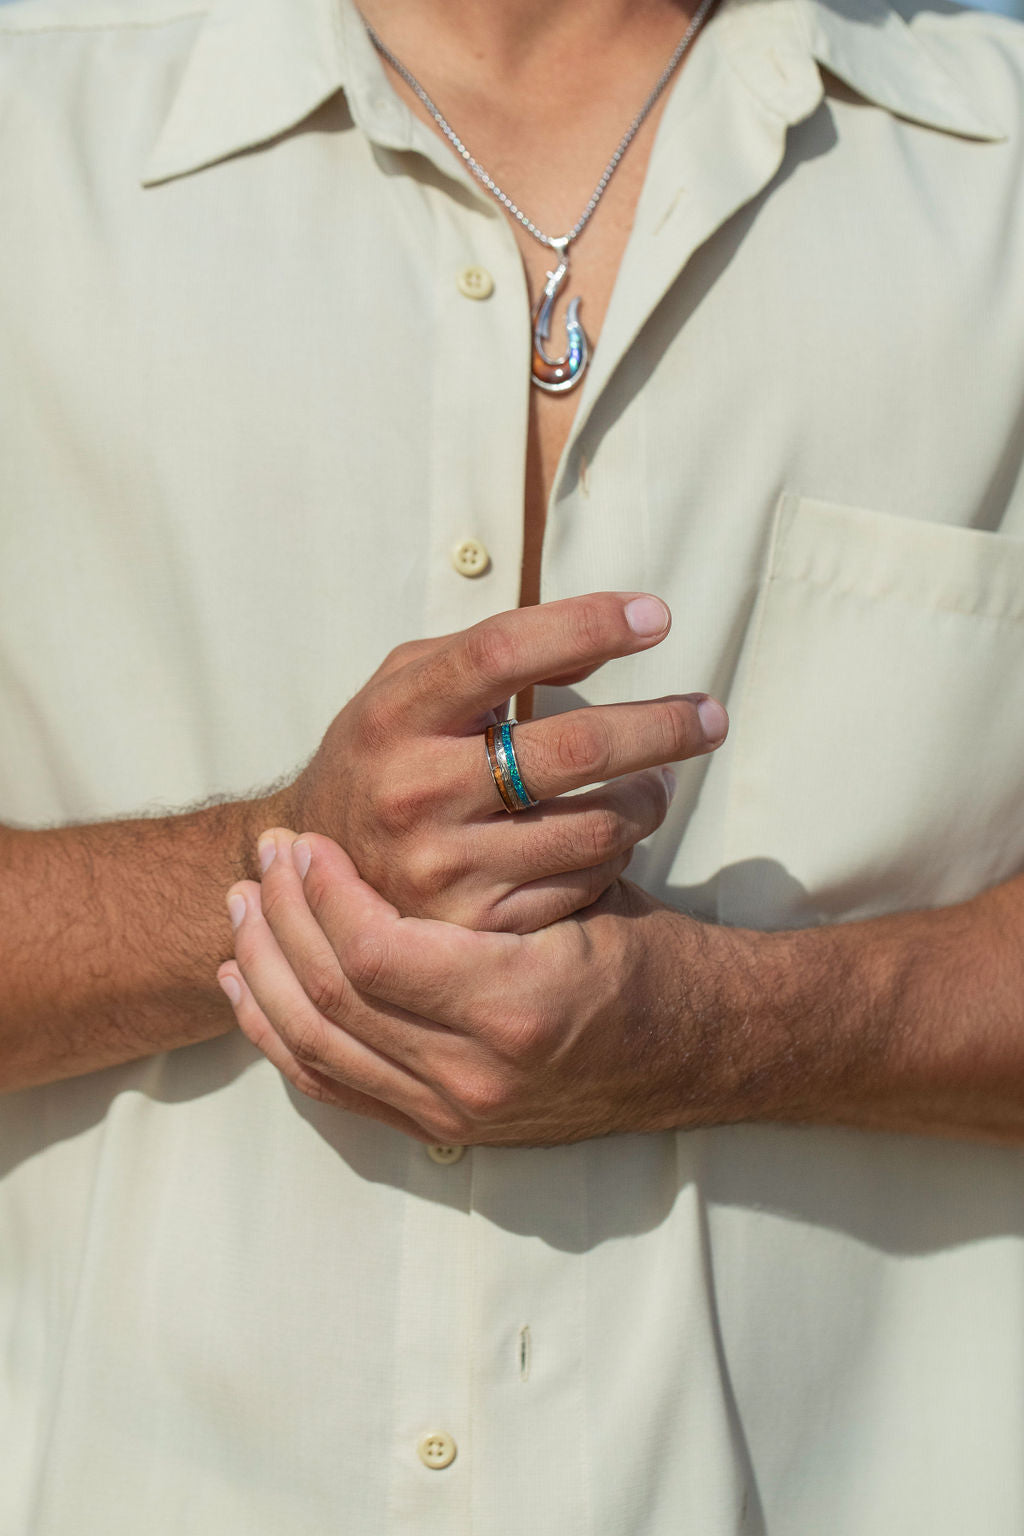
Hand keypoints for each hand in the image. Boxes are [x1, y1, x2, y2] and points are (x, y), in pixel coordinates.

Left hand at [218, 832, 767, 1145]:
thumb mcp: (586, 888)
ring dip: (267, 974)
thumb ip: (502, 853)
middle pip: (330, 1001)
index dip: (323, 894)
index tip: (305, 841)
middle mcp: (477, 1075)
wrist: (705, 1049)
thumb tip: (434, 776)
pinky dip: (280, 1035)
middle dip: (280, 923)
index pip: (372, 953)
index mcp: (517, 1004)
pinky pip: (332, 1087)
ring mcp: (456, 1112)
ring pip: (316, 1048)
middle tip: (261, 862)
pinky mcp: (445, 1128)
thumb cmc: (653, 951)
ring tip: (243, 912)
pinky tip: (254, 987)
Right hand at [262, 593, 727, 932]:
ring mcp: (443, 865)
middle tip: (712, 716)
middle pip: (572, 748)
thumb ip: (491, 651)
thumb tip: (607, 635)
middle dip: (663, 726)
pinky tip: (611, 834)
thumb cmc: (382, 753)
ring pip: (595, 825)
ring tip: (658, 781)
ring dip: (649, 797)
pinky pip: (583, 883)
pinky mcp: (474, 925)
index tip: (659, 617)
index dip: (589, 624)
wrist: (313, 873)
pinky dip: (615, 853)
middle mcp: (414, 789)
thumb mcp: (409, 685)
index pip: (502, 651)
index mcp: (396, 714)